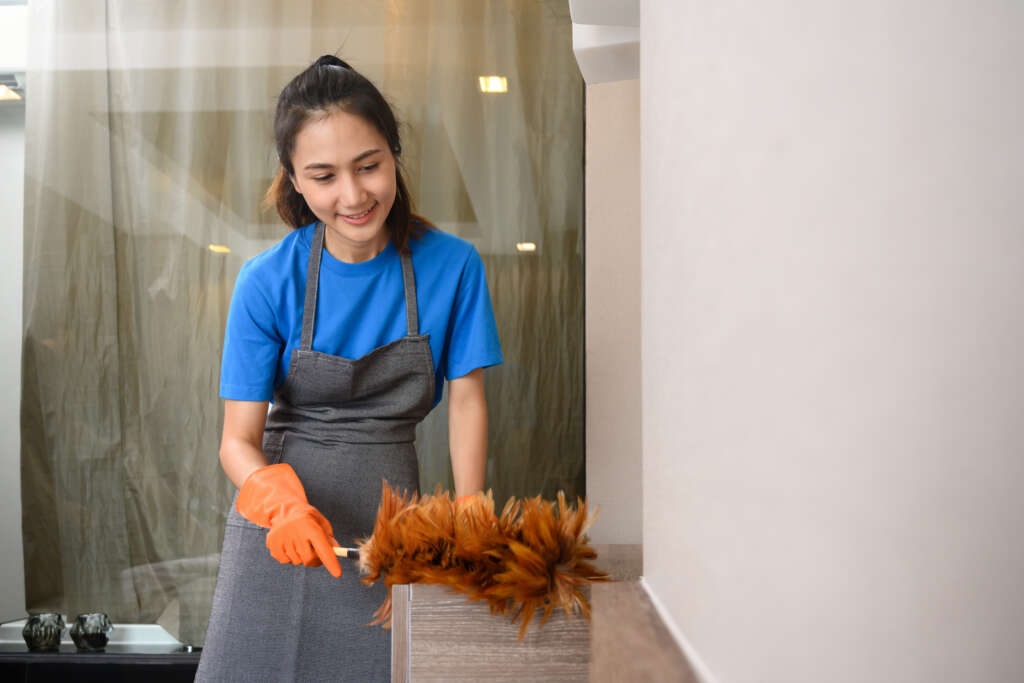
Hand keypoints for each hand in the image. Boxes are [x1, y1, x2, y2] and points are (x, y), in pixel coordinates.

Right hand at [236, 463, 342, 577]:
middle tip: (317, 555)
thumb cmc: (309, 518)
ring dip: (301, 557)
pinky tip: (289, 544)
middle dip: (315, 560)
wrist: (285, 510)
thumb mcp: (322, 523)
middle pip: (309, 559)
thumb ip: (330, 538)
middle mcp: (295, 533)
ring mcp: (282, 539)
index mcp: (310, 527)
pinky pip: (285, 561)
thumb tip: (337, 551)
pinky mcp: (272, 545)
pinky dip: (290, 556)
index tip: (338, 574)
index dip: (331, 562)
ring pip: (297, 561)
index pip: (323, 548)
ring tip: (300, 543)